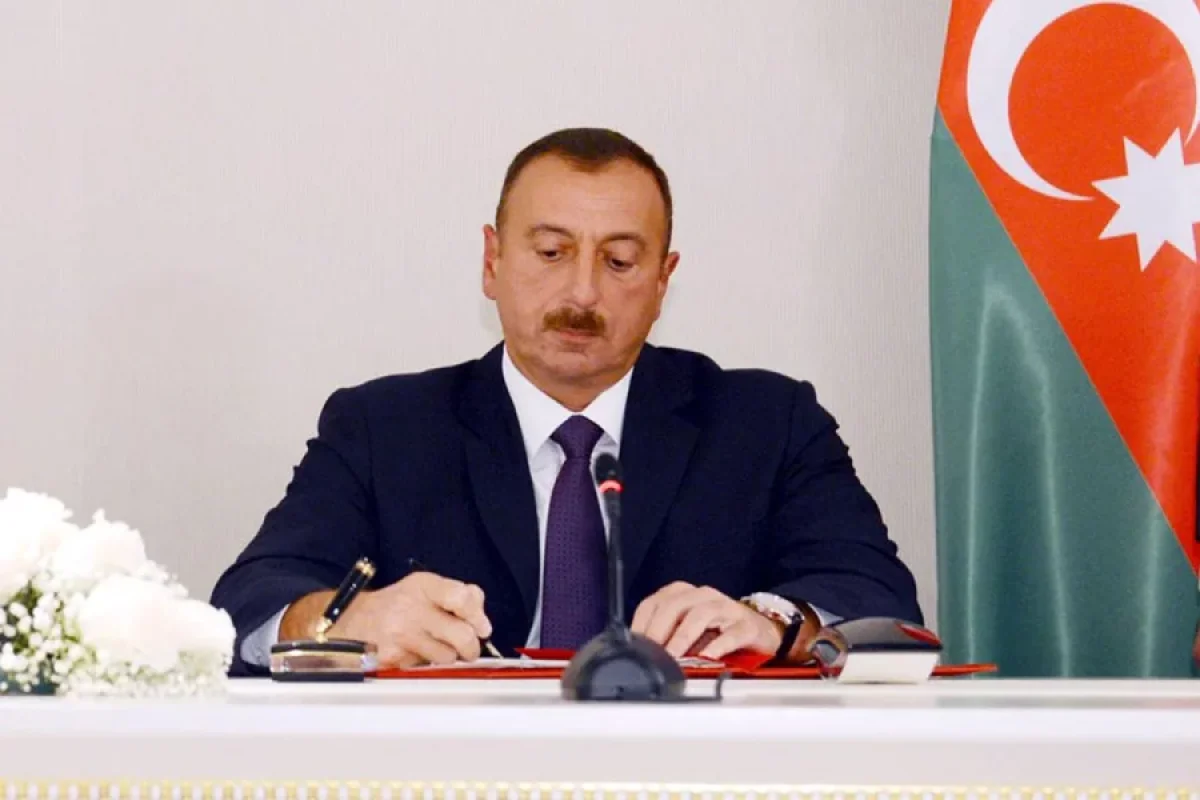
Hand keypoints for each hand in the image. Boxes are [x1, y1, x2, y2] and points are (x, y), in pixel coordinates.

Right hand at [282, 572, 492, 668]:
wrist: (352, 620)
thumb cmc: (397, 605)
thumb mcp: (426, 589)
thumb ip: (459, 595)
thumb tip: (481, 616)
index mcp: (423, 585)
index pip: (461, 597)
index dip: (477, 616)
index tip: (482, 627)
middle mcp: (411, 607)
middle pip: (461, 634)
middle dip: (471, 646)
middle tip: (468, 648)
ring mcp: (400, 634)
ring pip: (446, 657)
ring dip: (448, 657)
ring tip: (435, 647)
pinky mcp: (391, 658)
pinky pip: (425, 668)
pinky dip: (425, 665)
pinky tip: (415, 653)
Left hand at [631, 582, 780, 659]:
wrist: (760, 629)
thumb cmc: (717, 630)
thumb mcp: (686, 630)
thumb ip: (665, 636)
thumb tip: (640, 654)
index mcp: (683, 594)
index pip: (653, 603)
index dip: (641, 624)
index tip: (634, 646)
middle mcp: (703, 596)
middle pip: (674, 606)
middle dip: (659, 631)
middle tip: (652, 654)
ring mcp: (726, 608)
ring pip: (700, 615)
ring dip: (683, 638)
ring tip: (674, 657)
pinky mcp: (747, 625)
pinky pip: (731, 633)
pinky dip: (718, 646)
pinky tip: (708, 657)